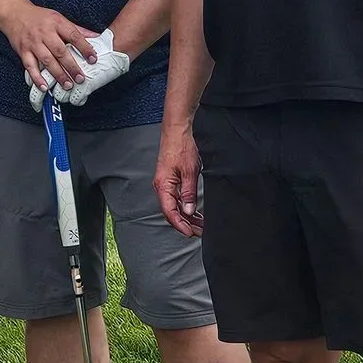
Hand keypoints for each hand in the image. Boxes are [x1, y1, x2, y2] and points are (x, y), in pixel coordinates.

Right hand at [30, 27, 131, 110]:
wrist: (14, 13)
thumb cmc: (40, 17)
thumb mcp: (59, 18)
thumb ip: (77, 29)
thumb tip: (97, 37)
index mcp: (56, 23)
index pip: (74, 36)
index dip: (84, 48)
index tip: (93, 59)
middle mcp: (45, 33)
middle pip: (60, 51)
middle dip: (71, 66)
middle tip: (81, 78)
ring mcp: (33, 43)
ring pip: (47, 60)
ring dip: (58, 74)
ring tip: (68, 85)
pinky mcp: (23, 51)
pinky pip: (30, 66)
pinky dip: (37, 78)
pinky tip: (44, 87)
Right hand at [154, 121, 202, 236]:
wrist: (178, 129)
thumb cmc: (181, 146)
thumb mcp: (189, 171)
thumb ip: (188, 193)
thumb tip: (188, 210)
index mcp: (163, 185)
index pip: (170, 212)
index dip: (180, 224)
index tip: (190, 233)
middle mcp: (162, 186)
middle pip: (172, 211)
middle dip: (185, 223)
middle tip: (199, 232)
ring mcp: (166, 183)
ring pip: (175, 206)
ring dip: (187, 216)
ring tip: (200, 224)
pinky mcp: (172, 179)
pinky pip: (177, 198)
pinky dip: (186, 206)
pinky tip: (195, 211)